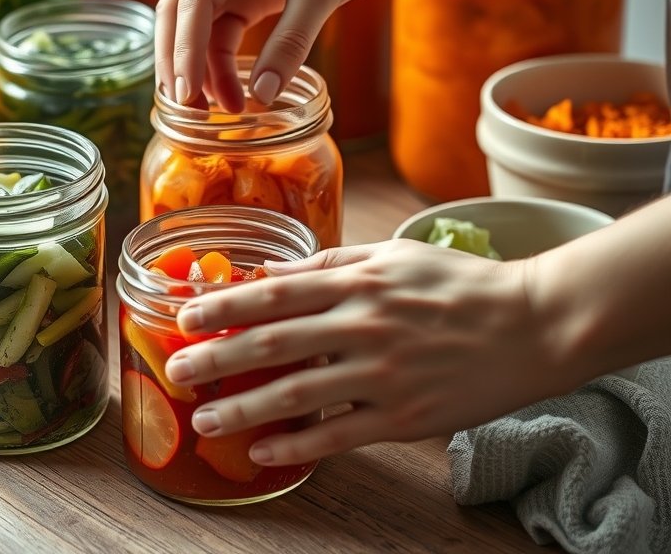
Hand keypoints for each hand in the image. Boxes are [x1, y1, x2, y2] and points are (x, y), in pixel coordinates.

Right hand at [154, 0, 405, 112]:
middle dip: (180, 65)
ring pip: (192, 27)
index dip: (186, 54)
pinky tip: (229, 91)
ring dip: (199, 68)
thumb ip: (291, 42)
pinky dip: (218, 61)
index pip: (192, 4)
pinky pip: (216, 30)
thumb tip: (263, 94)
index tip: (188, 97)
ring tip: (219, 110)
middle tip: (190, 113)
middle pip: (176, 15)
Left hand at [163, 239, 573, 464]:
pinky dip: (296, 443)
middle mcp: (361, 325)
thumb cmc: (458, 284)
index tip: (183, 315)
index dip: (223, 305)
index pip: (273, 293)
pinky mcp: (402, 417)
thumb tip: (271, 271)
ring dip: (244, 407)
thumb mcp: (393, 256)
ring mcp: (381, 374)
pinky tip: (262, 450)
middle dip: (216, 357)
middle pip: (272, 343)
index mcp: (357, 281)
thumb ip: (330, 262)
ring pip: (297, 394)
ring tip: (204, 418)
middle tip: (175, 369)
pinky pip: (338, 433)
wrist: (531, 325)